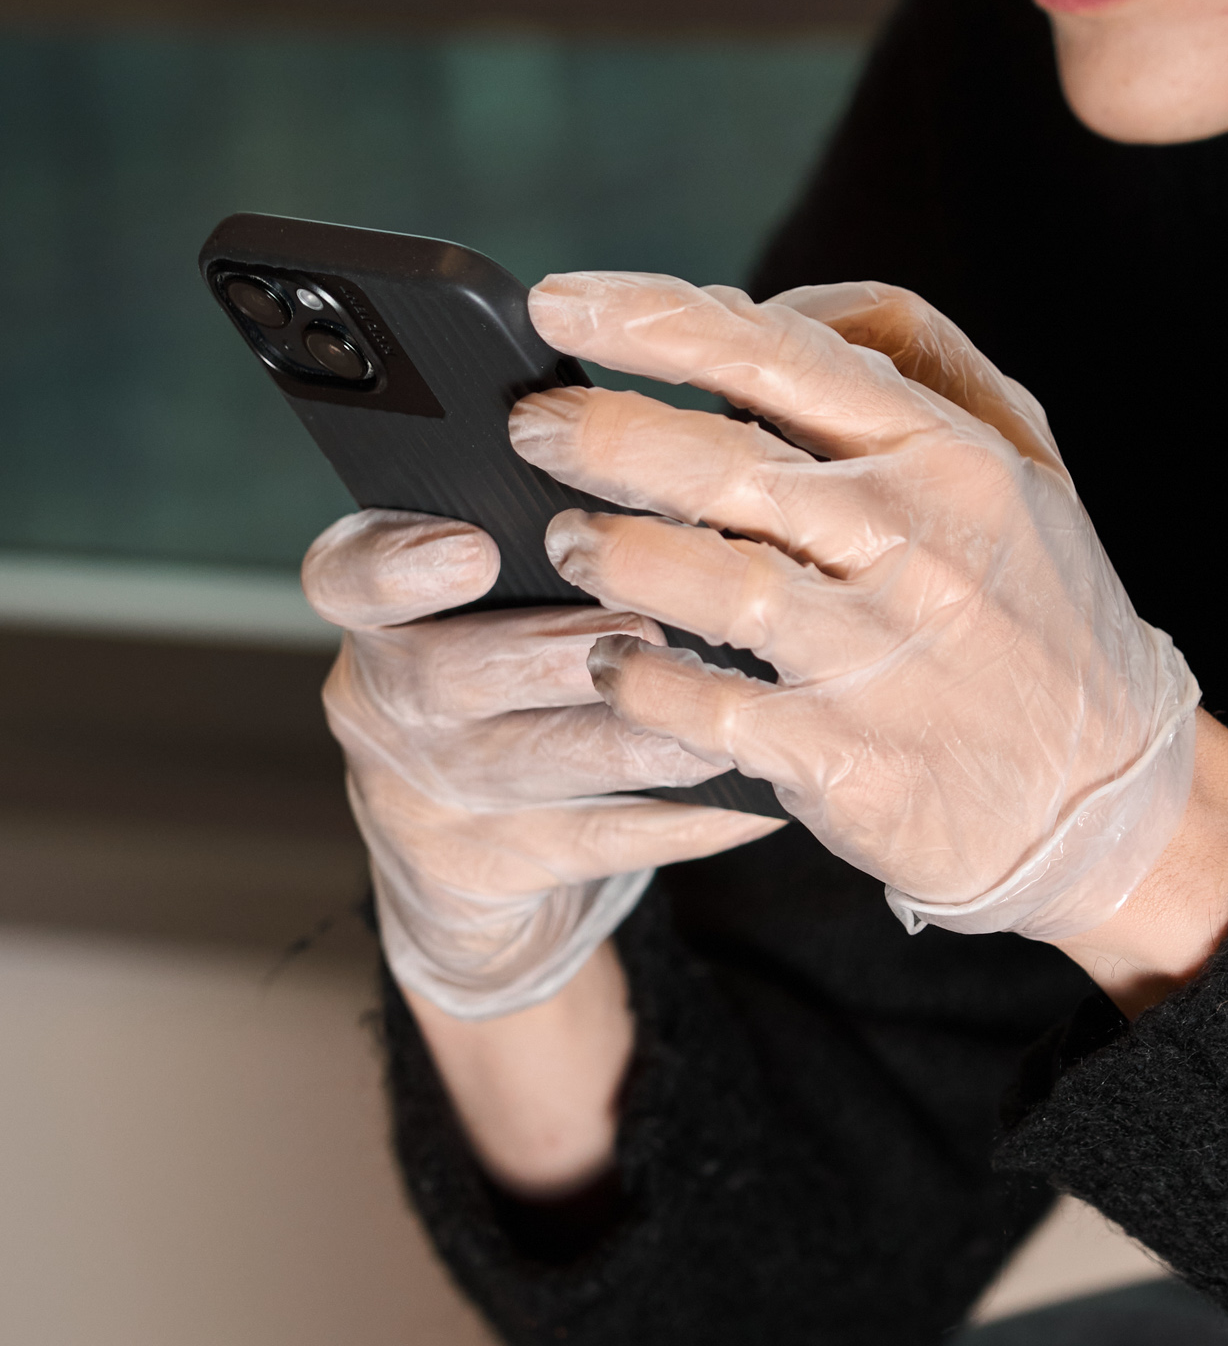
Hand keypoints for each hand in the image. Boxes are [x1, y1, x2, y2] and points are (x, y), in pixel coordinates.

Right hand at [302, 507, 783, 1018]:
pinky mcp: (490, 874)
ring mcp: (432, 798)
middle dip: (564, 648)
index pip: (347, 576)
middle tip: (650, 625)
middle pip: (457, 672)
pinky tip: (762, 796)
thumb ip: (540, 552)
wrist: (461, 875)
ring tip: (730, 707)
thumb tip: (656, 469)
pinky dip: (695, 818)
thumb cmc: (505, 688)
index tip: (472, 550)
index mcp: (379, 614)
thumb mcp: (488, 615)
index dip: (399, 564)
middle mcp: (385, 705)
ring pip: (548, 759)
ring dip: (649, 732)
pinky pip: (607, 840)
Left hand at [512, 275, 1199, 949]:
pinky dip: (641, 680)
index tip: (558, 300)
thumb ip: (907, 358)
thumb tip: (761, 311)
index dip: (653, 320)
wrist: (1105, 798)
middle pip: (723, 462)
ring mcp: (881, 657)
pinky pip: (708, 708)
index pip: (778, 357)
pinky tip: (611, 663)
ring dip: (611, 552)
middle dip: (599, 433)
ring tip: (566, 541)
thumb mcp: (1020, 457)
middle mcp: (918, 546)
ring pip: (707, 581)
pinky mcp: (847, 760)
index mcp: (950, 456)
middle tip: (530, 427)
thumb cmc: (1035, 610)